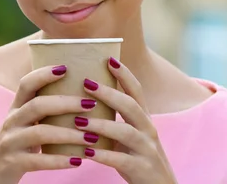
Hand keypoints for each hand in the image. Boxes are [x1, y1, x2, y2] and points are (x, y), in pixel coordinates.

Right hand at [0, 64, 97, 183]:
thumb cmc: (16, 147)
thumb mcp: (23, 125)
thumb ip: (42, 112)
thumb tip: (78, 96)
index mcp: (16, 109)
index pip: (26, 83)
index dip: (44, 74)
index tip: (66, 68)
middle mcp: (11, 122)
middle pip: (37, 105)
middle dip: (66, 103)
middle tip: (91, 104)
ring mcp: (10, 142)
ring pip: (40, 133)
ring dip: (69, 135)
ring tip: (92, 138)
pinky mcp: (12, 163)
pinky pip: (38, 161)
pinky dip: (59, 160)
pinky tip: (78, 161)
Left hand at [76, 57, 177, 183]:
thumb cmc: (136, 159)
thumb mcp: (128, 136)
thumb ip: (112, 119)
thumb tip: (82, 100)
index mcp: (143, 119)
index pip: (136, 91)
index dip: (124, 74)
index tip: (109, 58)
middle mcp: (148, 130)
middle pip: (131, 106)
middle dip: (109, 93)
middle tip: (86, 83)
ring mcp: (147, 150)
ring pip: (126, 132)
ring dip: (101, 125)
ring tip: (78, 122)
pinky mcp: (142, 169)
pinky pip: (122, 160)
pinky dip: (103, 155)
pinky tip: (85, 153)